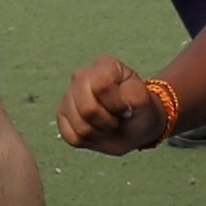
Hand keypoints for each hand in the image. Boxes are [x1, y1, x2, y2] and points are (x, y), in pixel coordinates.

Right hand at [60, 56, 176, 155]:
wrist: (133, 124)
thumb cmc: (137, 108)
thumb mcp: (143, 100)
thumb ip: (133, 97)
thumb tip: (114, 106)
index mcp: (104, 65)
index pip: (101, 85)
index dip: (116, 105)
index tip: (126, 110)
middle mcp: (81, 76)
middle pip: (87, 108)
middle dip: (107, 121)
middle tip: (116, 120)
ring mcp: (68, 95)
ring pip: (79, 125)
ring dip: (99, 132)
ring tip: (107, 125)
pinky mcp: (62, 115)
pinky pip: (71, 136)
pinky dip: (87, 140)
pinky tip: (96, 131)